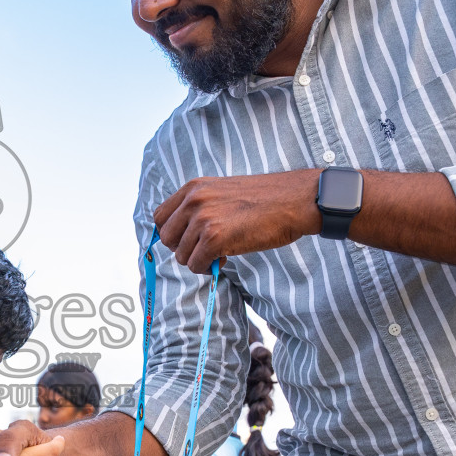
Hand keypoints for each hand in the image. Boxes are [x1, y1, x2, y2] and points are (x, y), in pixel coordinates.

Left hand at [153, 170, 321, 268]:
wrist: (295, 200)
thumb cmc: (266, 200)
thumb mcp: (223, 192)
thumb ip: (201, 207)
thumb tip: (184, 234)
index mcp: (194, 188)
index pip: (160, 217)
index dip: (172, 233)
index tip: (188, 240)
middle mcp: (193, 200)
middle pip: (166, 237)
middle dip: (183, 249)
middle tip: (205, 250)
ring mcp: (202, 219)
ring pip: (181, 255)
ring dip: (199, 260)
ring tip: (221, 253)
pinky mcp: (214, 238)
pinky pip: (196, 264)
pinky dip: (208, 268)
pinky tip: (226, 258)